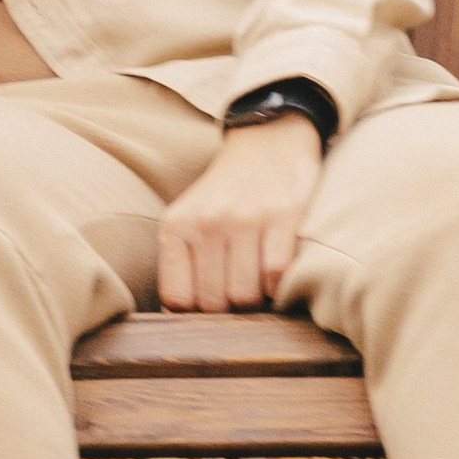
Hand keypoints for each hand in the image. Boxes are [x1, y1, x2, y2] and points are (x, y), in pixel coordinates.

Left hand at [155, 116, 322, 311]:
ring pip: (246, 294)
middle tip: (239, 297)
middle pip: (214, 303)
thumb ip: (181, 262)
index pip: (178, 298)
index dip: (195, 315)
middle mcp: (206, 222)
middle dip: (229, 311)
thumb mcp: (189, 218)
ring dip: (256, 301)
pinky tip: (276, 275)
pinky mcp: (282, 215)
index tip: (209, 310)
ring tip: (258, 286)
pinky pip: (277, 274)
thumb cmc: (225, 192)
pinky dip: (280, 286)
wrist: (267, 142)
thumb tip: (179, 316)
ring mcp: (244, 218)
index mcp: (176, 227)